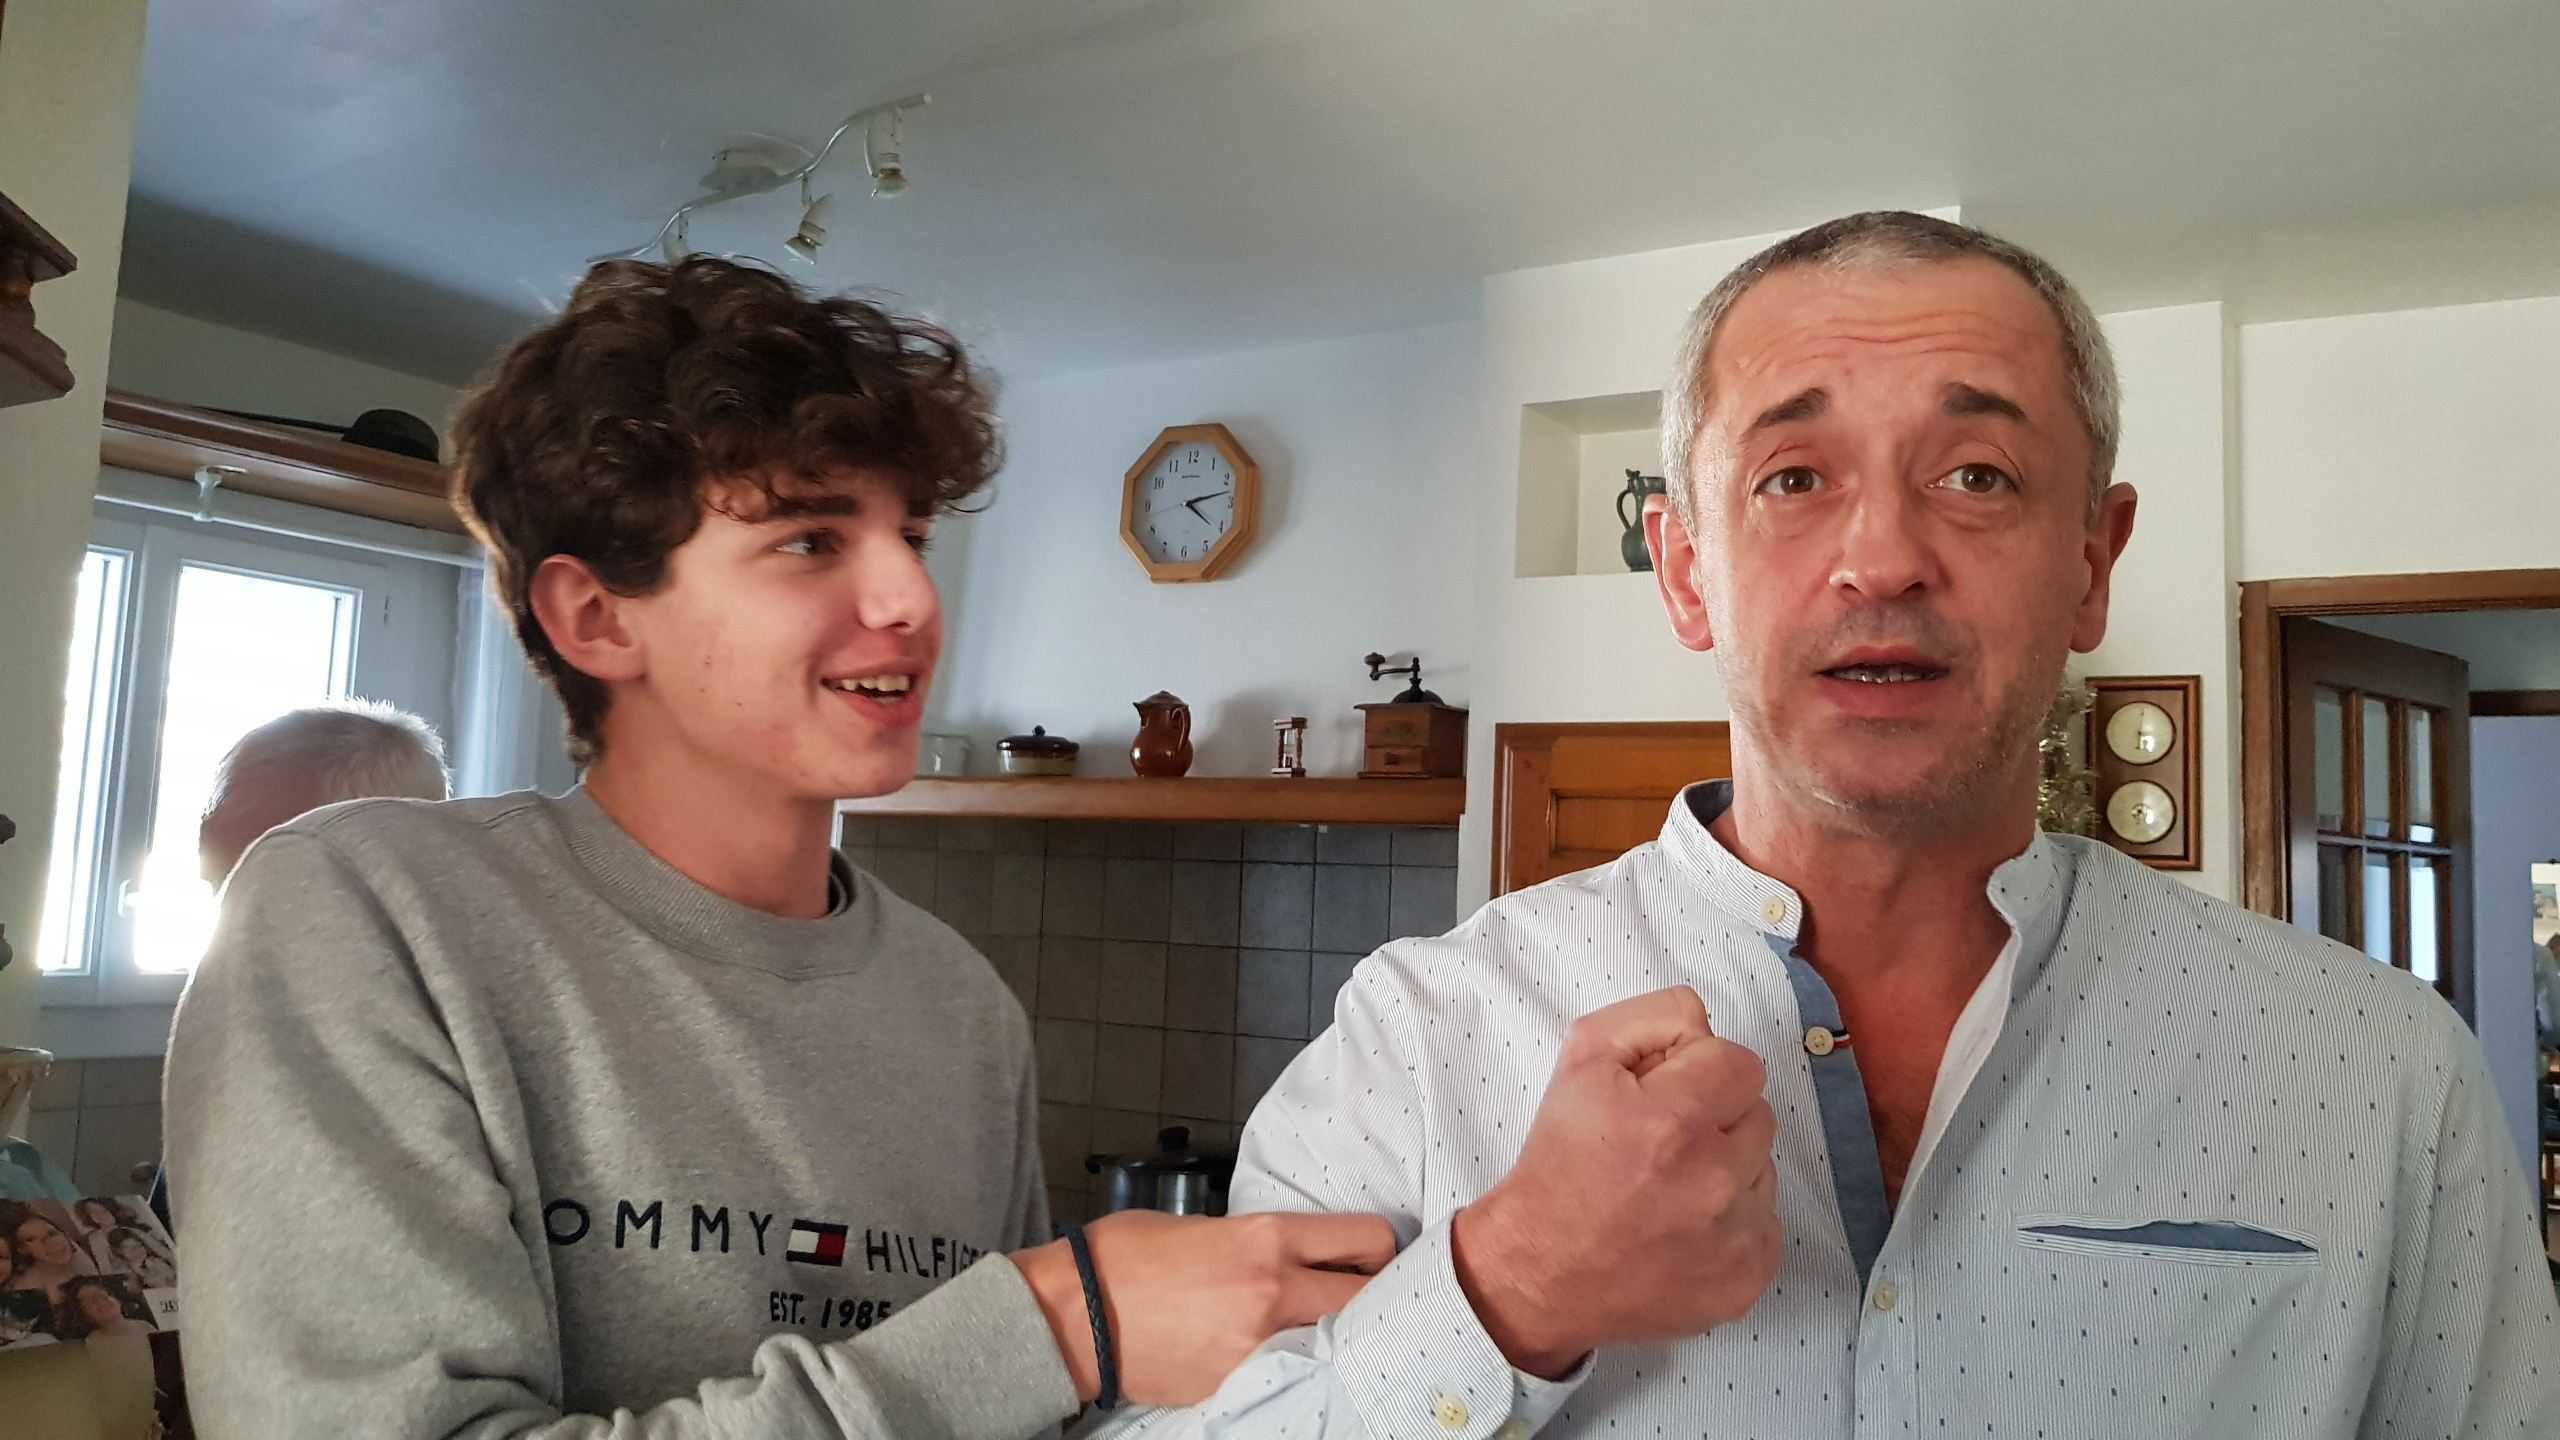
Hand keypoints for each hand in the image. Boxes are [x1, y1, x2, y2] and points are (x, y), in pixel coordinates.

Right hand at [1017, 1210, 1396, 1406]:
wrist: (1074, 1316)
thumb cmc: (1126, 1256)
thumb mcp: (1203, 1226)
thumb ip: (1258, 1240)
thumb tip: (1292, 1256)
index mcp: (1267, 1239)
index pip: (1366, 1239)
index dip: (1380, 1248)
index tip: (1374, 1255)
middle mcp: (1275, 1291)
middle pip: (1370, 1297)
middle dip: (1375, 1295)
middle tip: (1364, 1296)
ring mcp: (1260, 1345)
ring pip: (1339, 1340)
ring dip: (1340, 1333)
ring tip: (1325, 1328)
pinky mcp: (1240, 1382)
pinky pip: (1292, 1371)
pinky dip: (1295, 1362)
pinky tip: (1281, 1356)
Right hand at [1450, 986, 1779, 1376]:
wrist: (1538, 1273)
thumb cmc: (1557, 1164)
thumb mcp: (1581, 1060)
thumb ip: (1653, 1019)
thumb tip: (1705, 1026)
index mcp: (1673, 1121)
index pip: (1741, 1065)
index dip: (1701, 1073)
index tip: (1667, 1097)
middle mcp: (1713, 1181)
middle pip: (1758, 1116)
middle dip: (1715, 1121)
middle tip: (1662, 1146)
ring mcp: (1736, 1237)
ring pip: (1763, 1171)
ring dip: (1726, 1172)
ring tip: (1669, 1191)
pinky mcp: (1747, 1279)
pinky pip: (1766, 1226)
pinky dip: (1732, 1223)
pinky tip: (1684, 1230)